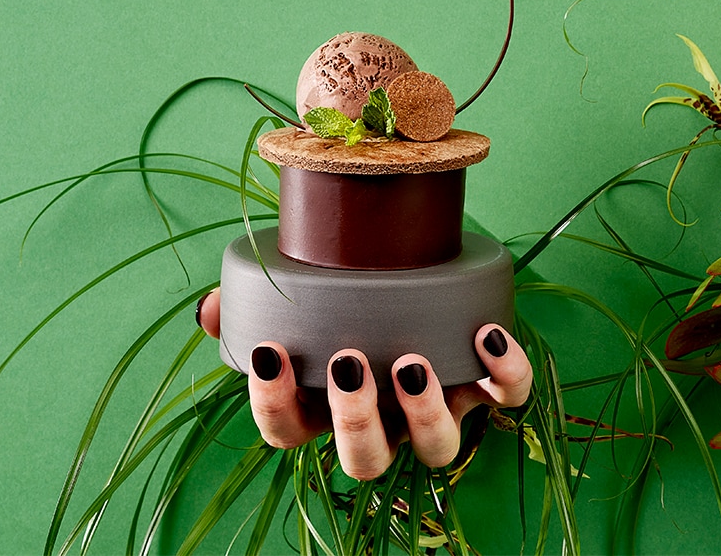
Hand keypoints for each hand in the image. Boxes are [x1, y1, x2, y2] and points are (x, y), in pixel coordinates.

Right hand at [195, 288, 532, 479]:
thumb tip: (213, 310)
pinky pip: (507, 396)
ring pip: (438, 449)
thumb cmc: (355, 289)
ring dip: (424, 414)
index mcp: (331, 404)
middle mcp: (386, 420)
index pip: (289, 432)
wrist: (426, 259)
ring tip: (411, 363)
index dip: (275, 405)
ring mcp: (439, 408)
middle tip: (348, 364)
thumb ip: (253, 300)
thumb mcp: (303, 291)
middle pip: (366, 461)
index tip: (271, 353)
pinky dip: (505, 373)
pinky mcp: (487, 383)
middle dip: (355, 421)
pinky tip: (488, 335)